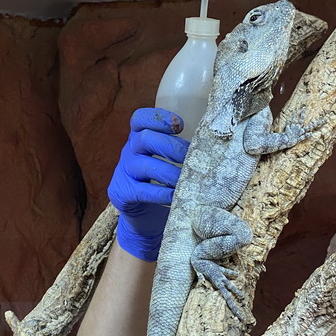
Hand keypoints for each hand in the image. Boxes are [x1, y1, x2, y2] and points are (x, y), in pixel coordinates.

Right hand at [107, 107, 189, 261]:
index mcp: (138, 138)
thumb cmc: (162, 183)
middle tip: (192, 158)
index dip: (158, 118)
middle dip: (172, 147)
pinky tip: (177, 196)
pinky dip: (162, 193)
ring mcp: (123, 172)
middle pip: (145, 139)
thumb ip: (180, 148)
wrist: (143, 216)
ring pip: (144, 165)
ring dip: (170, 172)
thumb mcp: (166, 160)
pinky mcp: (122, 194)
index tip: (179, 125)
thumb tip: (214, 144)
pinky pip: (143, 191)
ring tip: (188, 180)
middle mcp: (128, 151)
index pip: (140, 119)